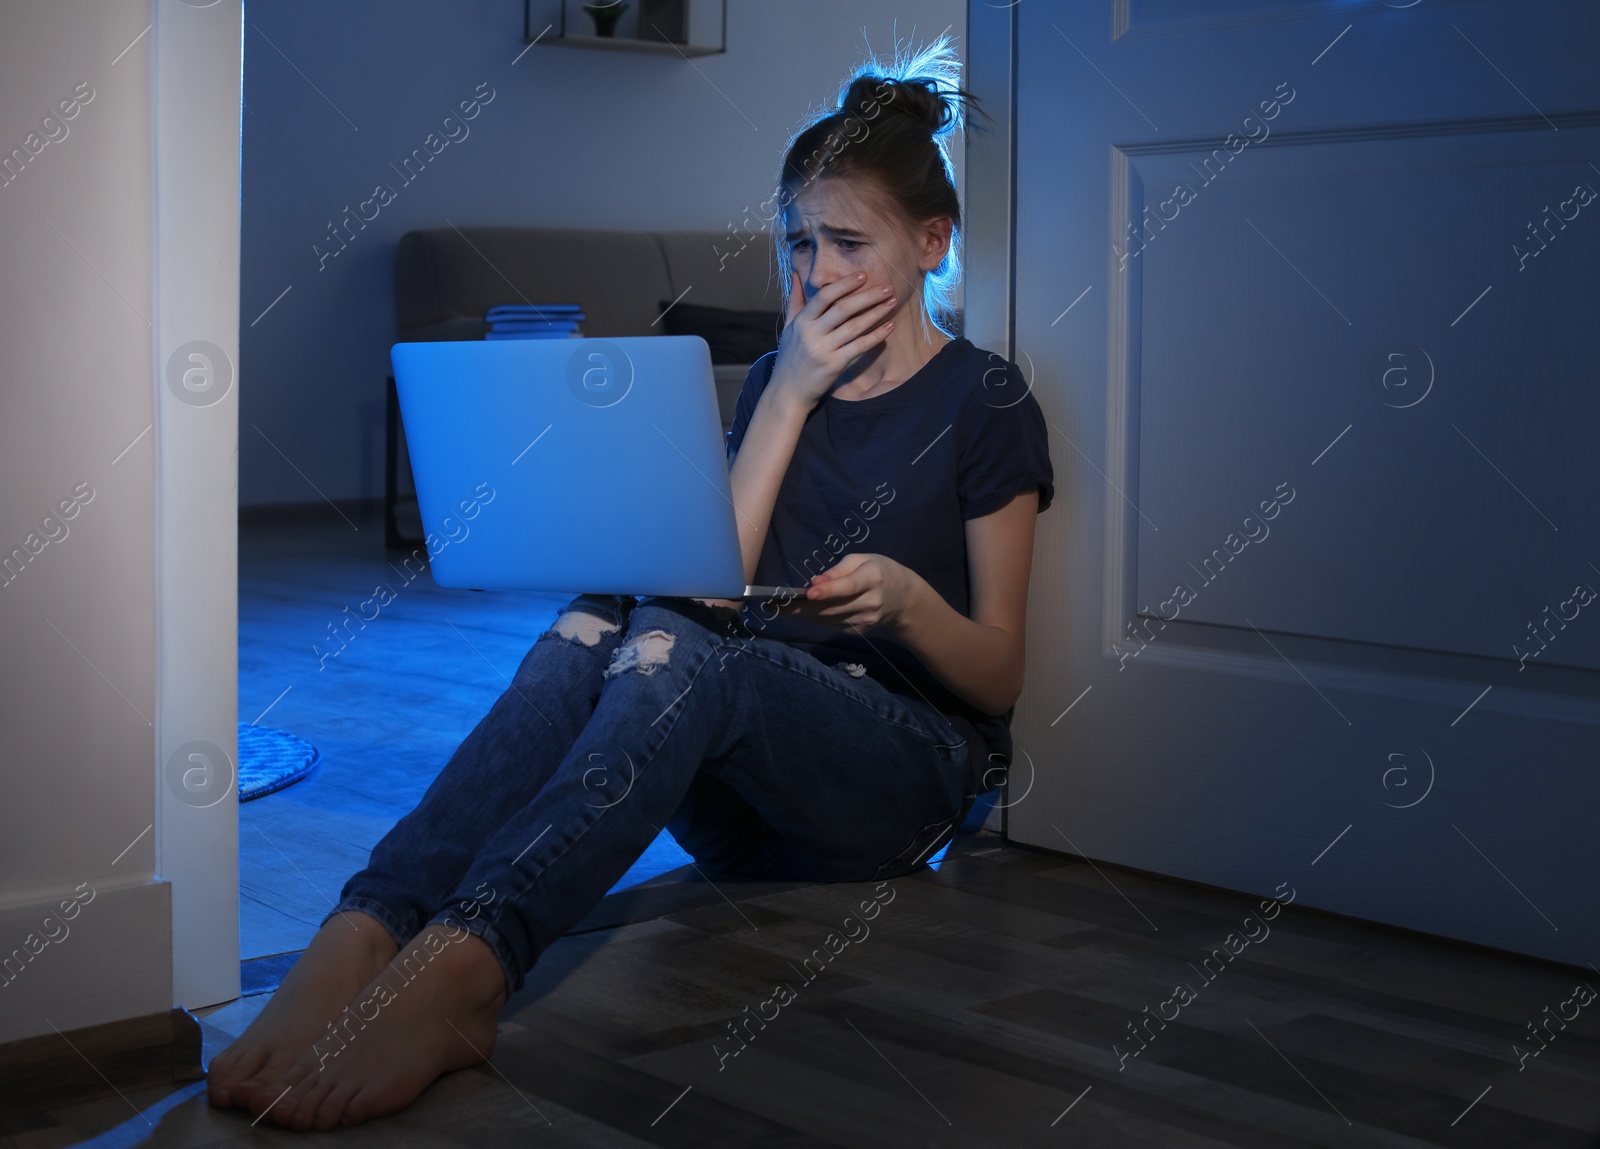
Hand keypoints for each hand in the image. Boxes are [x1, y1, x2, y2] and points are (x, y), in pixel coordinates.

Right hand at [767, 270, 897, 409]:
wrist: (788, 392)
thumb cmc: (790, 358)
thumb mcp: (790, 328)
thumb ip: (795, 301)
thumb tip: (796, 273)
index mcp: (801, 322)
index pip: (824, 296)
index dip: (844, 284)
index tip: (863, 275)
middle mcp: (811, 333)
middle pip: (843, 309)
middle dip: (867, 296)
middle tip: (887, 287)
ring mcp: (823, 350)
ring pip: (854, 326)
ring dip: (875, 313)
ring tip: (891, 302)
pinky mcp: (834, 365)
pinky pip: (859, 347)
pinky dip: (876, 336)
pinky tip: (889, 326)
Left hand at [780, 552, 918, 635]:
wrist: (904, 599)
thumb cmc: (879, 571)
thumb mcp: (862, 560)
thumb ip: (837, 571)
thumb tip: (814, 583)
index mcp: (873, 578)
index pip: (849, 586)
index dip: (828, 590)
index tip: (808, 593)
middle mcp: (871, 602)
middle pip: (833, 607)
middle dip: (802, 607)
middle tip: (776, 605)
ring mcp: (867, 620)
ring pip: (829, 619)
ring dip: (806, 613)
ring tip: (784, 606)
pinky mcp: (860, 631)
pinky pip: (833, 625)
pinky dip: (818, 617)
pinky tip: (808, 610)